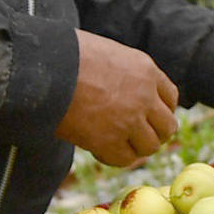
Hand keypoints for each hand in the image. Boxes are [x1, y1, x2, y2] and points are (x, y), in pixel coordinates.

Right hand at [57, 31, 177, 166]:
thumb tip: (123, 89)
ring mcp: (129, 120)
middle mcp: (145, 96)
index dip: (160, 110)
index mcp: (145, 70)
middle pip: (167, 126)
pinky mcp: (108, 140)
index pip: (170, 98)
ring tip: (116, 143)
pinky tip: (99, 150)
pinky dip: (114, 158)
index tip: (148, 117)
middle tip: (135, 136)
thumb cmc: (66, 56)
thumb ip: (124, 73)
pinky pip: (124, 159)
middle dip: (153, 133)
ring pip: (150, 146)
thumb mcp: (107, 54)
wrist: (43, 68)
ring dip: (135, 148)